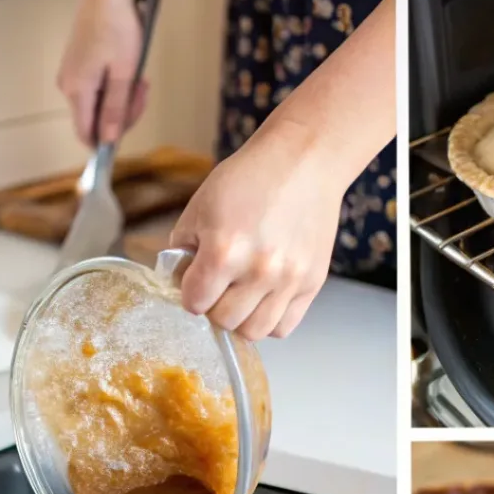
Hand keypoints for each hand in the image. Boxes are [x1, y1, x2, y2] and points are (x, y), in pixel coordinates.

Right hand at [57, 0, 147, 145]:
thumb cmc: (117, 27)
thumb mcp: (124, 74)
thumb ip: (115, 109)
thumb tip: (108, 141)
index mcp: (77, 90)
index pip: (87, 135)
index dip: (108, 141)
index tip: (129, 131)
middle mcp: (68, 86)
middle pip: (97, 121)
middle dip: (125, 113)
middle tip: (142, 91)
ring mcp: (72, 75)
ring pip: (101, 105)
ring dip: (125, 98)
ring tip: (139, 79)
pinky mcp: (79, 66)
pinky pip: (100, 90)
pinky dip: (117, 86)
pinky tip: (130, 72)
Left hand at [170, 118, 347, 339]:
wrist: (303, 162)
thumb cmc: (250, 178)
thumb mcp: (201, 206)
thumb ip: (185, 249)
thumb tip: (181, 282)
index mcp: (224, 251)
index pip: (194, 303)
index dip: (190, 293)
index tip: (195, 281)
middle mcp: (259, 271)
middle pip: (225, 322)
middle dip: (214, 307)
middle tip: (219, 287)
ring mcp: (289, 280)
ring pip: (256, 332)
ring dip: (242, 319)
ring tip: (242, 297)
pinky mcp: (312, 283)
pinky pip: (285, 326)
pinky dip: (270, 320)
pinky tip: (264, 299)